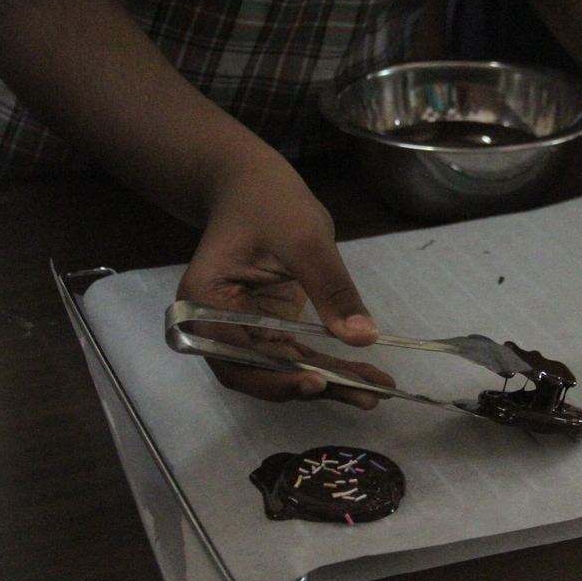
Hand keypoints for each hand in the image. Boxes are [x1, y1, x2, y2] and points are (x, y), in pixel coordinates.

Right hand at [176, 159, 395, 406]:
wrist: (254, 185)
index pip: (235, 357)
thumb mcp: (305, 239)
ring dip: (330, 381)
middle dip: (314, 385)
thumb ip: (331, 289)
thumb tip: (363, 336)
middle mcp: (219, 325)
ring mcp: (244, 329)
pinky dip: (330, 365)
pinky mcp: (268, 327)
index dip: (274, 378)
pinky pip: (298, 354)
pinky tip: (365, 376)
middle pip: (262, 371)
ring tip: (376, 391)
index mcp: (205, 303)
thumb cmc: (269, 202)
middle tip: (366, 396)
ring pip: (285, 368)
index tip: (317, 382)